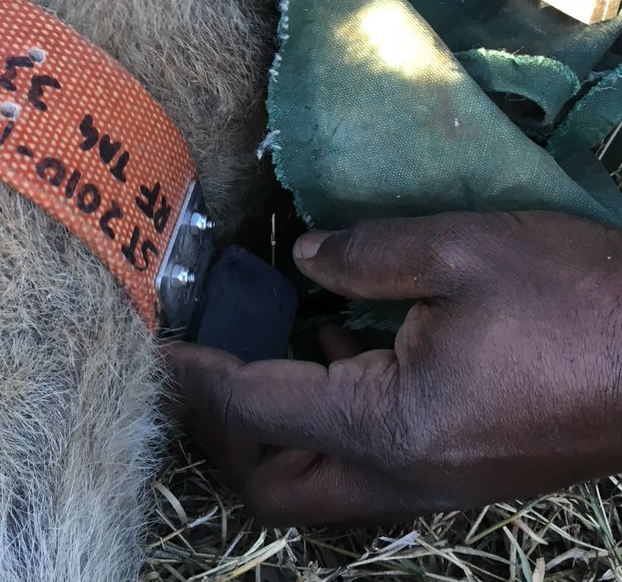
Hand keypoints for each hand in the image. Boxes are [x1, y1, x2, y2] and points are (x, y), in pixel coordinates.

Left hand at [166, 211, 621, 525]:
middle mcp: (403, 475)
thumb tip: (303, 261)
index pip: (258, 406)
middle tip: (201, 363)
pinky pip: (365, 465)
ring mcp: (436, 483)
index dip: (198, 374)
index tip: (158, 342)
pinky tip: (334, 348)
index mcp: (390, 426)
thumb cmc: (578, 301)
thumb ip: (365, 255)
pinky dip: (326, 420)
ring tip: (254, 352)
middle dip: (222, 430)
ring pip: (318, 485)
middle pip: (274, 483)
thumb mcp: (464, 251)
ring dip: (272, 432)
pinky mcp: (462, 470)